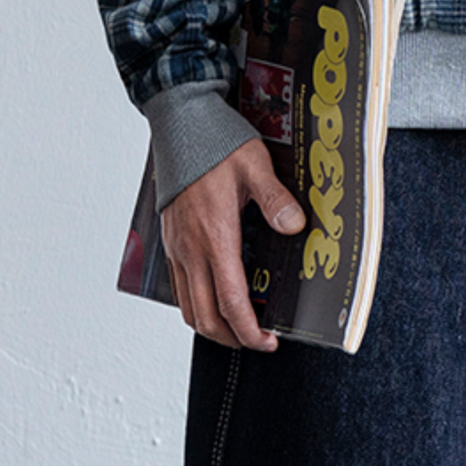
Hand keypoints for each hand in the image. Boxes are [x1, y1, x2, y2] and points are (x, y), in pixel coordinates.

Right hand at [159, 138, 306, 351]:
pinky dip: (197, 305)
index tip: (267, 342)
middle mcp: (191, 249)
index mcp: (214, 237)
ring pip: (187, 307)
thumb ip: (276, 200)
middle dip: (231, 339)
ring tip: (238, 326)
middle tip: (257, 341)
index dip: (249, 331)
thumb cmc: (215, 142)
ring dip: (212, 326)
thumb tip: (295, 227)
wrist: (179, 123)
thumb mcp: (255, 166)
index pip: (230, 302)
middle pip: (204, 317)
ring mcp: (176, 248)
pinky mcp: (169, 242)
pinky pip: (179, 288)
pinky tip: (216, 297)